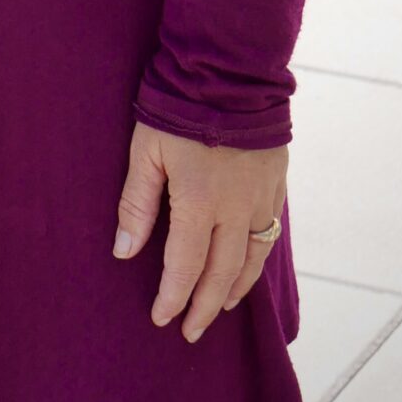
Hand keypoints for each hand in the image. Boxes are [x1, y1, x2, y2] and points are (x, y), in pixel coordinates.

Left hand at [112, 121, 287, 342]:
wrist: (229, 69)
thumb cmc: (178, 107)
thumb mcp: (146, 150)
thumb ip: (137, 203)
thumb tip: (124, 252)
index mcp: (200, 202)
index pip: (186, 266)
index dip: (174, 296)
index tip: (162, 318)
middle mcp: (237, 208)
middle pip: (222, 273)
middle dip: (204, 306)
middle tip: (191, 331)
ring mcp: (261, 197)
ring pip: (252, 260)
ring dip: (234, 289)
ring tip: (219, 308)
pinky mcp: (276, 183)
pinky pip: (269, 234)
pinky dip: (256, 260)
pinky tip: (246, 267)